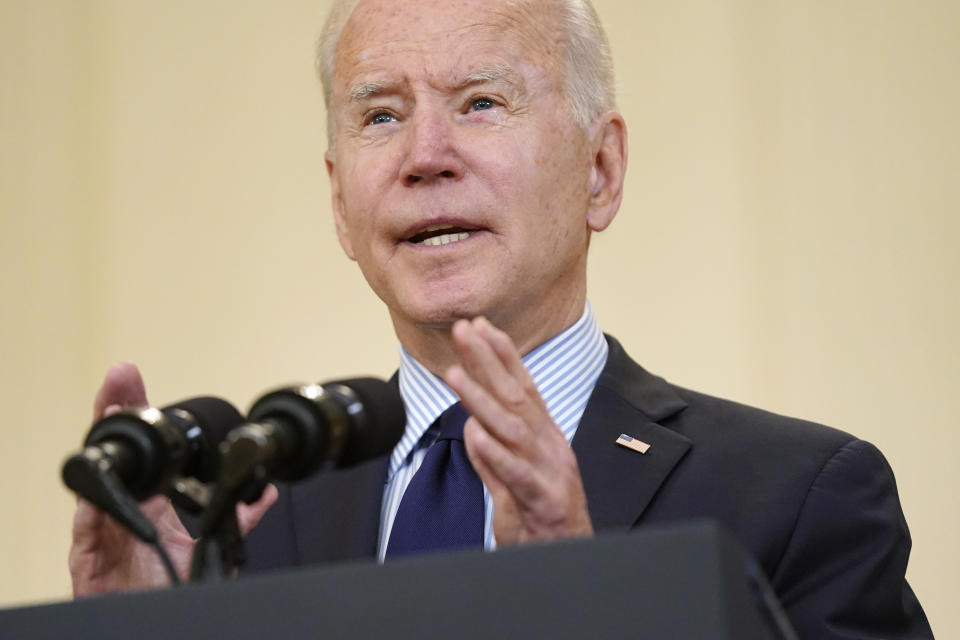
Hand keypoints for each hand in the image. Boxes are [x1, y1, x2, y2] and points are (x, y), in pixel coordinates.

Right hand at [68, 362, 276, 595]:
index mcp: (151, 504)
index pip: (145, 452)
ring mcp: (104, 530)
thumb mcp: (207, 549)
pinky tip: (98, 485)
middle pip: (116, 452)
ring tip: (110, 412)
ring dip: (102, 446)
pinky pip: (87, 529)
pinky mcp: (88, 557)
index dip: (139, 416)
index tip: (134, 379)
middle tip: (120, 377)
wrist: (149, 624)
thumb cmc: (166, 588)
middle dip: (114, 411)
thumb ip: (238, 520)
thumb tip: (266, 493)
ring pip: (98, 481)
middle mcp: (126, 509)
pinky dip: (91, 508)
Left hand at [444, 318, 592, 545]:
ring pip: (513, 429)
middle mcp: (550, 446)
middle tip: (464, 330)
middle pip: (516, 396)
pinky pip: (516, 474)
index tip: (480, 325)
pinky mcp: (542, 500)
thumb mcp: (514, 480)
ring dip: (483, 399)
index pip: (523, 386)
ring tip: (455, 374)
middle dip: (488, 361)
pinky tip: (474, 434)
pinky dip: (494, 454)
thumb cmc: (540, 517)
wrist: (567, 557)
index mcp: (546, 437)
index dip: (502, 355)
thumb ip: (494, 455)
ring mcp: (549, 471)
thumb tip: (474, 427)